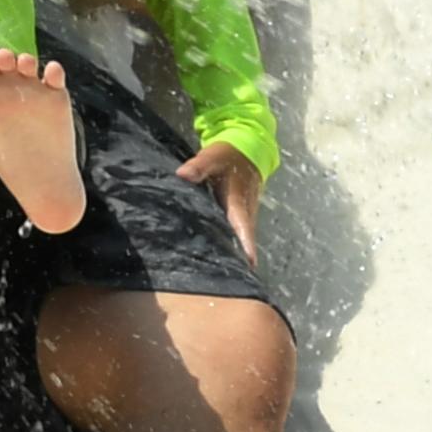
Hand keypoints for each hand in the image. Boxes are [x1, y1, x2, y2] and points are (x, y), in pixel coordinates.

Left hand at [176, 141, 263, 265]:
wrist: (248, 148)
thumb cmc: (228, 155)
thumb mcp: (212, 156)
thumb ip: (198, 166)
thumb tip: (182, 175)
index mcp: (238, 203)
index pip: (242, 230)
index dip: (243, 249)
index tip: (244, 269)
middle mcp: (245, 213)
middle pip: (242, 242)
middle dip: (235, 261)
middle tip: (222, 283)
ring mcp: (244, 215)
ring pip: (239, 239)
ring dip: (232, 254)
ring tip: (217, 276)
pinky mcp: (239, 215)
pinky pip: (235, 234)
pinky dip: (228, 244)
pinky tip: (215, 255)